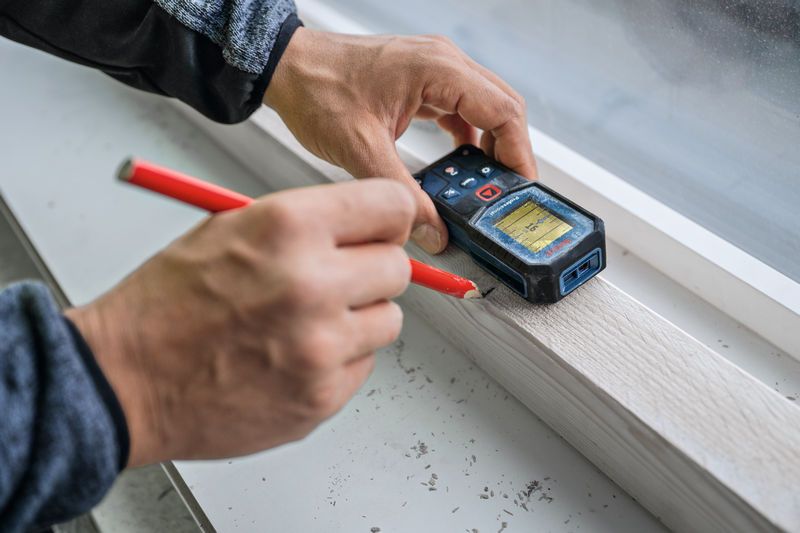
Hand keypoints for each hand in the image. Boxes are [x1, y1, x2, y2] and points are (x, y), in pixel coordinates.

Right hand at [65, 180, 414, 465]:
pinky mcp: (321, 396)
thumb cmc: (166, 306)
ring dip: (358, 319)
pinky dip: (338, 359)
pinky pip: (363, 365)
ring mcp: (320, 347)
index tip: (382, 230)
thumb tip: (367, 230)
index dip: (388, 219)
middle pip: (399, 268)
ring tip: (307, 322)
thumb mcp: (230, 229)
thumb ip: (308, 224)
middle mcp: (313, 284)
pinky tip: (293, 355)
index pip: (393, 207)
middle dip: (372, 271)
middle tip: (337, 279)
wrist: (125, 381)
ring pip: (389, 321)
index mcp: (289, 228)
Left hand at [264, 28, 536, 253]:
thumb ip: (402, 192)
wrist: (287, 67)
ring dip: (489, 144)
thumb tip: (431, 228)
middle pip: (502, 108)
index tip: (519, 187)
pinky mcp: (422, 80)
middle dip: (509, 152)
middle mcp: (443, 62)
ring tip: (484, 183)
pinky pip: (460, 108)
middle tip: (506, 192)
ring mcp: (434, 68)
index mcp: (437, 70)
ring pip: (484, 107)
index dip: (518, 154)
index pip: (503, 112)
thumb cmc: (317, 90)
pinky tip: (459, 164)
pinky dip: (467, 137)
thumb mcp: (361, 150)